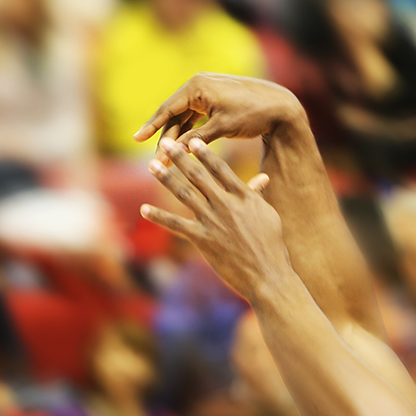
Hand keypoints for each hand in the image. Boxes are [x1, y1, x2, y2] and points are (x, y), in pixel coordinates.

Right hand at [133, 73, 303, 148]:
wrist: (281, 106)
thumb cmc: (253, 113)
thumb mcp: (223, 127)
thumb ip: (196, 139)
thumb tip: (174, 152)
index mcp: (197, 87)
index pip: (167, 108)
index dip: (151, 126)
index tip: (136, 139)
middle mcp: (198, 86)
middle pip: (173, 116)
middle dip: (165, 139)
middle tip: (156, 161)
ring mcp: (205, 93)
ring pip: (183, 119)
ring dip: (176, 139)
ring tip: (167, 160)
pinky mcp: (213, 101)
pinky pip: (194, 118)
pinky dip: (188, 134)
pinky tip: (181, 150)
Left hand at [141, 139, 289, 301]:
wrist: (269, 276)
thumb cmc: (271, 246)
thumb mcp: (268, 215)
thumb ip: (257, 195)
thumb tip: (262, 178)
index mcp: (244, 197)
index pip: (221, 169)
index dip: (205, 153)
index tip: (192, 139)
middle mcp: (227, 205)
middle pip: (199, 176)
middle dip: (180, 158)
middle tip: (165, 143)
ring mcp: (213, 222)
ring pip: (185, 195)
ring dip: (166, 179)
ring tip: (151, 165)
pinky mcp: (203, 240)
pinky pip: (177, 225)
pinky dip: (159, 217)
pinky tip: (144, 209)